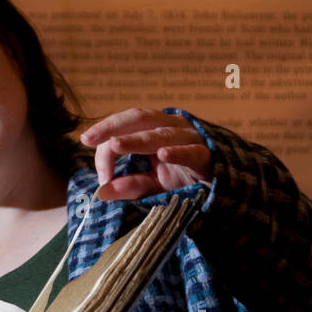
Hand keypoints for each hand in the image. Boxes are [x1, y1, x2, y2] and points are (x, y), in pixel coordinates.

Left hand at [80, 107, 212, 201]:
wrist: (223, 187)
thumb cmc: (184, 179)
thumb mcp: (152, 184)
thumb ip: (129, 186)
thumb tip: (101, 193)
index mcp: (154, 129)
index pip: (124, 128)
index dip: (106, 146)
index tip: (99, 175)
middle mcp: (171, 127)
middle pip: (139, 118)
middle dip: (111, 126)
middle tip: (88, 138)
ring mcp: (190, 138)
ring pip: (161, 134)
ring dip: (137, 140)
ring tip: (115, 145)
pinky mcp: (207, 156)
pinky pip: (192, 152)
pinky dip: (178, 152)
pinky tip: (163, 154)